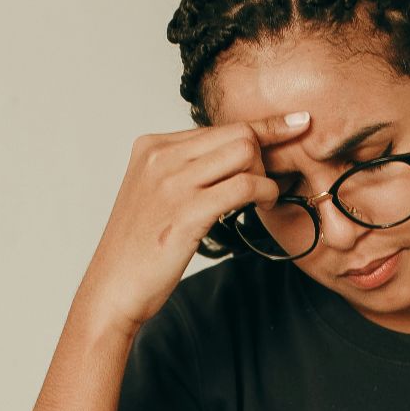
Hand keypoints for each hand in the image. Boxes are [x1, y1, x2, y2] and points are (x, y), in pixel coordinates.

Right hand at [74, 111, 311, 333]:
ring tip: (264, 197)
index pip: (219, 126)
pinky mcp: (188, 211)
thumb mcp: (154, 192)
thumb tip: (233, 155)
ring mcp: (172, 182)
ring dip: (266, 173)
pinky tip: (264, 204)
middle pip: (237, 133)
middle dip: (265, 154)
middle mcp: (160, 156)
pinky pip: (245, 185)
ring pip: (245, 151)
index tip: (297, 122)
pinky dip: (265, 191)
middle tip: (268, 183)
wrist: (112, 287)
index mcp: (152, 146)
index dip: (262, 128)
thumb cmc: (139, 247)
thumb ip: (185, 168)